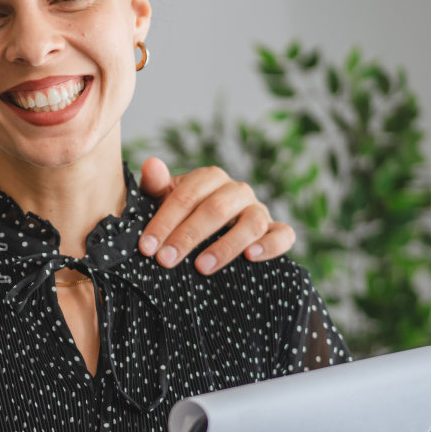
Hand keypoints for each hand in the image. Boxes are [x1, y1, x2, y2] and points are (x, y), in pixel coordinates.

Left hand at [137, 157, 294, 273]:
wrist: (210, 229)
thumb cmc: (182, 214)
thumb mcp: (163, 199)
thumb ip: (155, 185)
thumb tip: (151, 165)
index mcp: (210, 178)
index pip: (186, 196)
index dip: (164, 221)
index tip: (146, 247)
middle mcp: (237, 190)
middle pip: (216, 209)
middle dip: (188, 236)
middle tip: (166, 260)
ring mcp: (259, 210)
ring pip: (251, 222)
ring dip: (226, 246)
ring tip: (202, 267)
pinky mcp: (276, 230)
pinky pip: (283, 235)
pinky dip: (271, 245)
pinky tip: (251, 257)